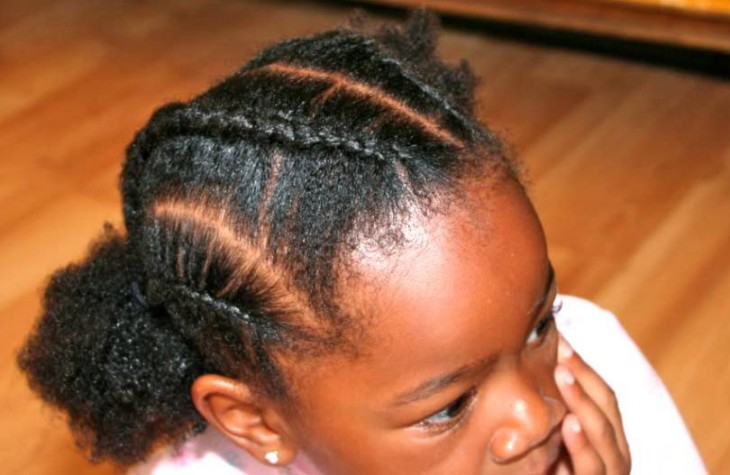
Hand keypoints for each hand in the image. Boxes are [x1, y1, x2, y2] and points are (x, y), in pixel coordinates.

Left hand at [552, 335, 630, 473]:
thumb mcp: (550, 444)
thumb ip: (553, 417)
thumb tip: (535, 366)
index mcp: (606, 438)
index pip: (604, 396)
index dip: (586, 369)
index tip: (562, 342)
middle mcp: (615, 455)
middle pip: (608, 407)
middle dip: (586, 377)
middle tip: (562, 350)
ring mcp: (609, 473)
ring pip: (605, 434)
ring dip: (584, 401)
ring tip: (564, 374)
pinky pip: (593, 468)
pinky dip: (583, 445)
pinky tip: (569, 424)